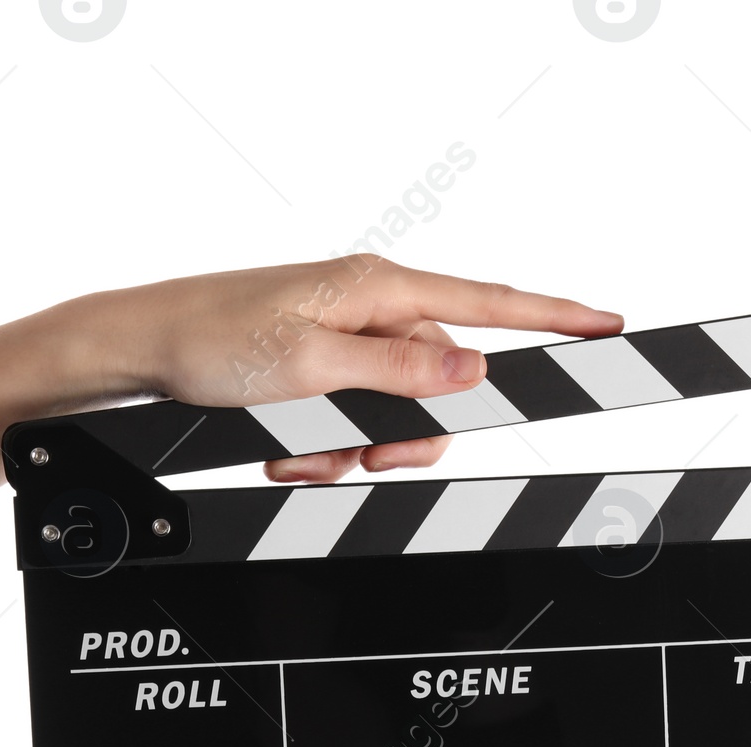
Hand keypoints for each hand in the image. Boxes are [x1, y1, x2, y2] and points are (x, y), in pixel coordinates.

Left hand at [65, 256, 623, 482]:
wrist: (142, 354)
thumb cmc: (211, 341)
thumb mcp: (310, 364)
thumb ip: (397, 371)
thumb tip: (471, 369)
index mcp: (379, 289)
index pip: (489, 305)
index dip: (554, 318)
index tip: (609, 329)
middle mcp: (372, 310)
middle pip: (442, 389)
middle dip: (403, 436)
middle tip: (359, 454)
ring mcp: (348, 343)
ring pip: (395, 419)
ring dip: (351, 451)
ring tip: (298, 448)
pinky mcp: (323, 373)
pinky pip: (353, 428)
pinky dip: (323, 451)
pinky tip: (284, 449)